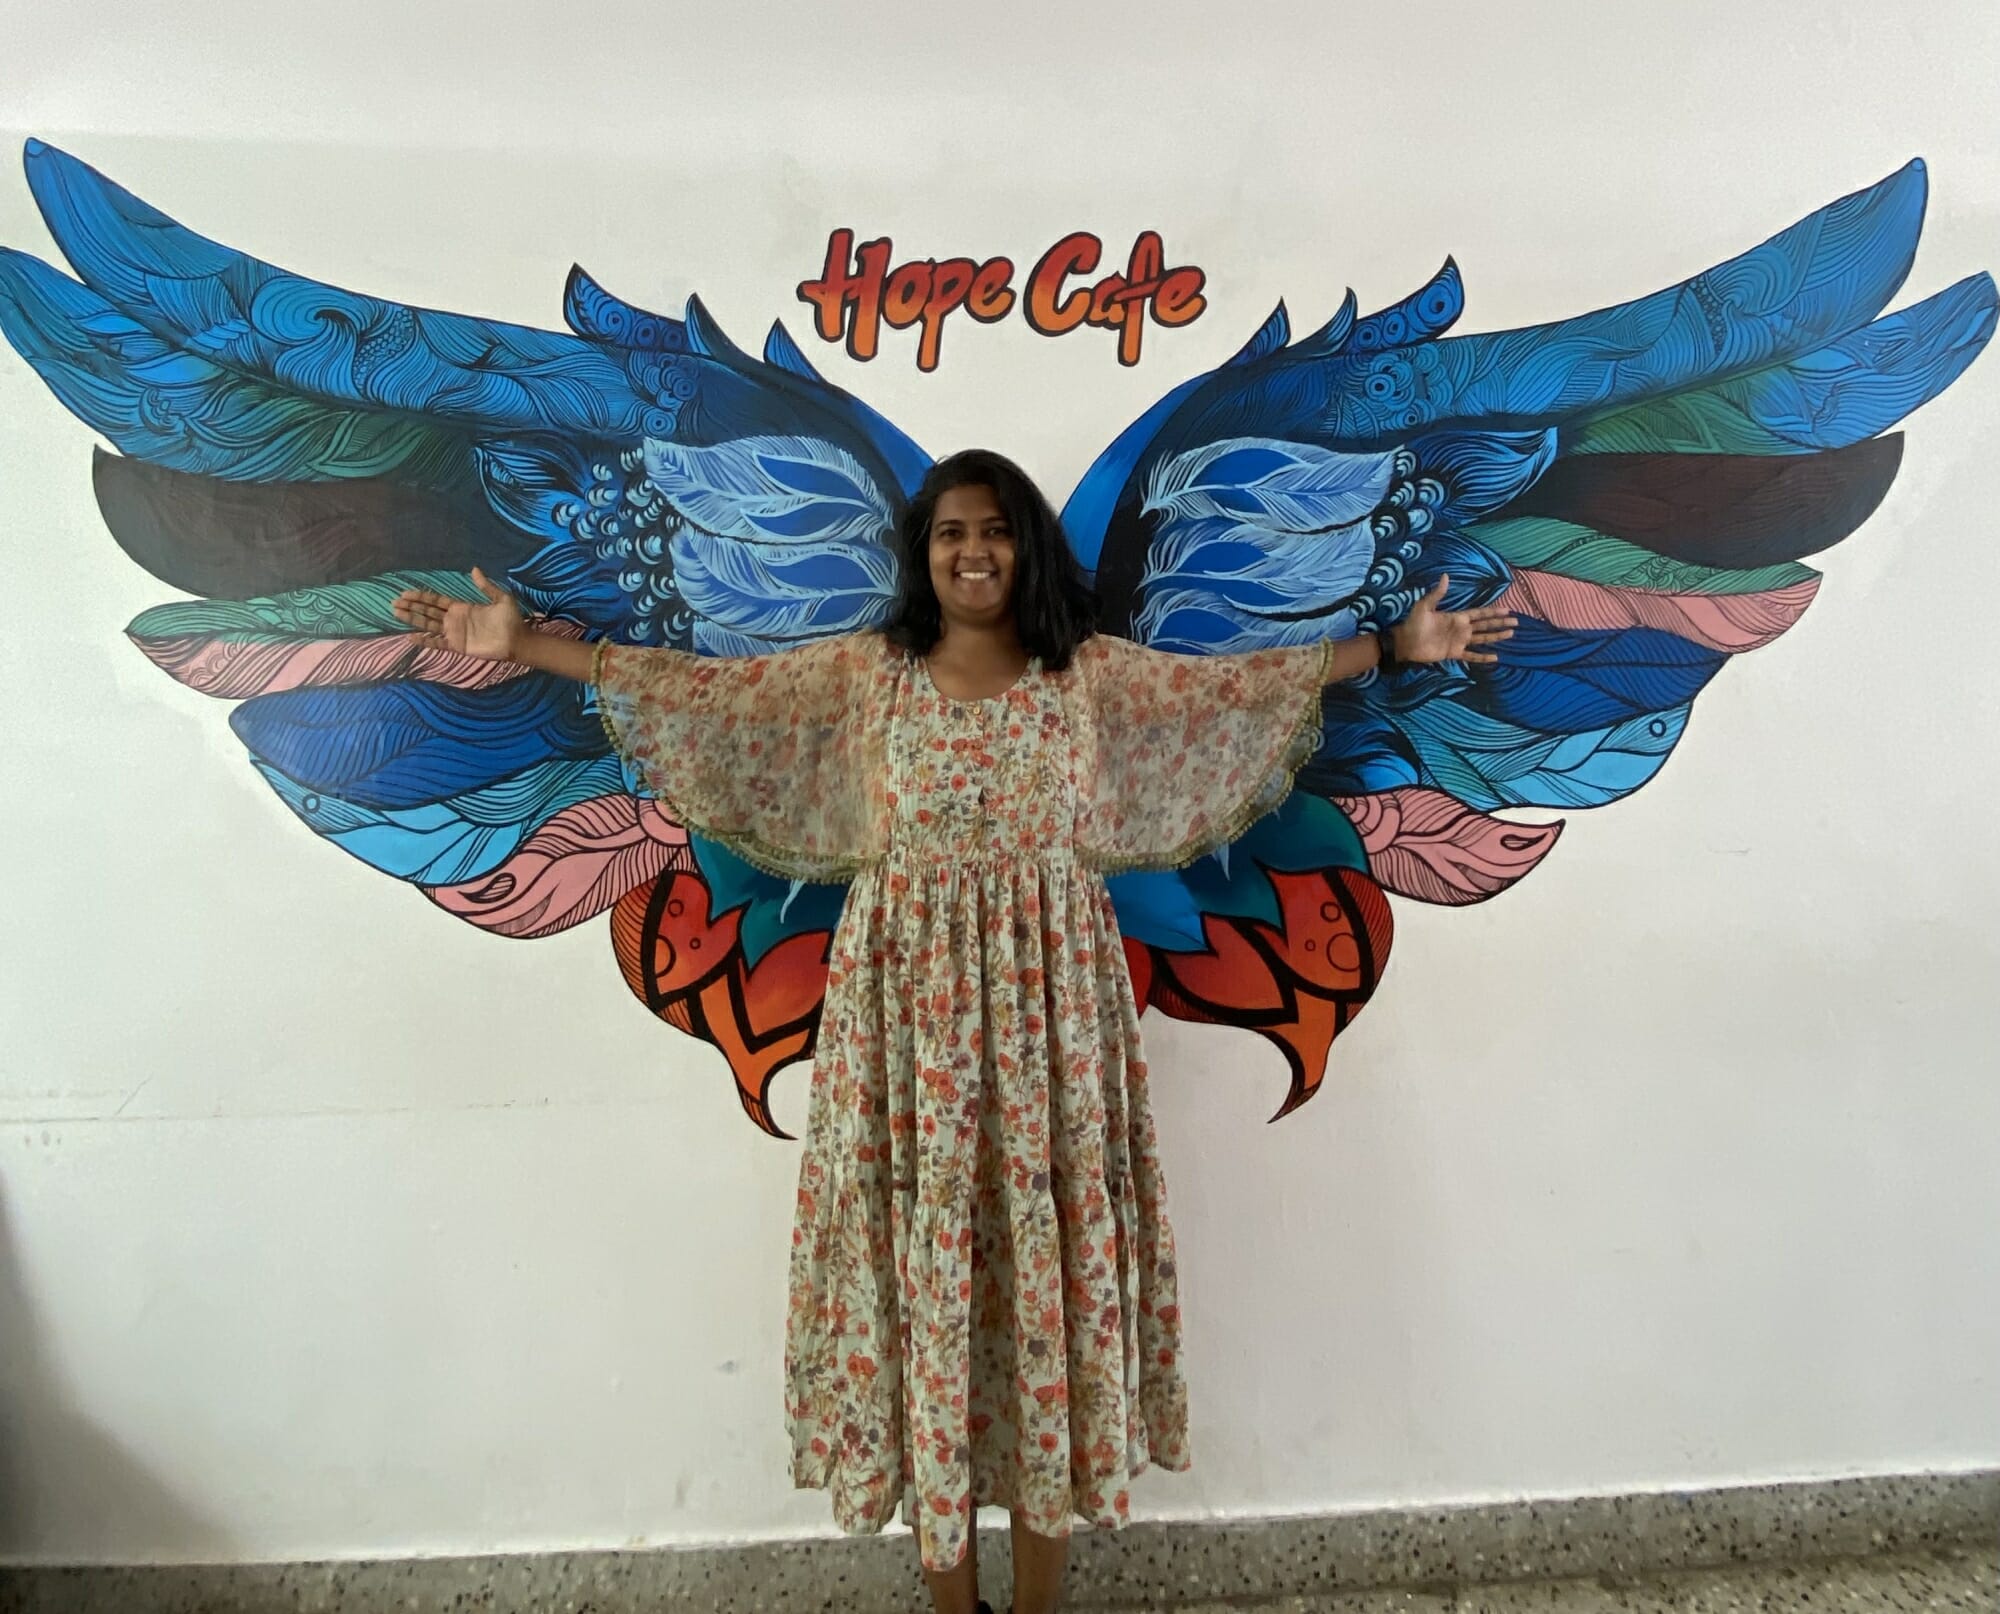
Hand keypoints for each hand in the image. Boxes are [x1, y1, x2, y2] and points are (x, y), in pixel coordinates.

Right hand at [392, 568, 524, 661]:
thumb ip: (486, 586)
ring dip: (412, 620)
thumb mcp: (500, 598)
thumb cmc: (510, 620)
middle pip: (427, 611)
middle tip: (394, 602)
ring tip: (397, 613)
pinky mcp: (458, 646)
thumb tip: (474, 569)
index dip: (421, 597)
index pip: (436, 601)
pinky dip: (425, 641)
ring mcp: (455, 633)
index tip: (405, 593)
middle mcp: (455, 619)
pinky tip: (411, 638)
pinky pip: (438, 643)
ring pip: (428, 625)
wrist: (517, 640)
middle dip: (411, 606)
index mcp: (462, 607)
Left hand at [1392, 576, 1516, 665]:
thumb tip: (1445, 576)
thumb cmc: (1414, 623)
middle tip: (1516, 622)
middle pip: (1485, 625)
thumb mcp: (1425, 606)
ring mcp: (1459, 641)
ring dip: (1496, 637)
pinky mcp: (1454, 653)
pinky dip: (1483, 657)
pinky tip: (1495, 657)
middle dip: (1500, 623)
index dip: (1493, 612)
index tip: (1507, 610)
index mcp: (1457, 617)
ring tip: (1511, 634)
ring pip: (1483, 638)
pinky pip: (1472, 655)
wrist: (1406, 642)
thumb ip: (1437, 593)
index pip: (1479, 613)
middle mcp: (1461, 629)